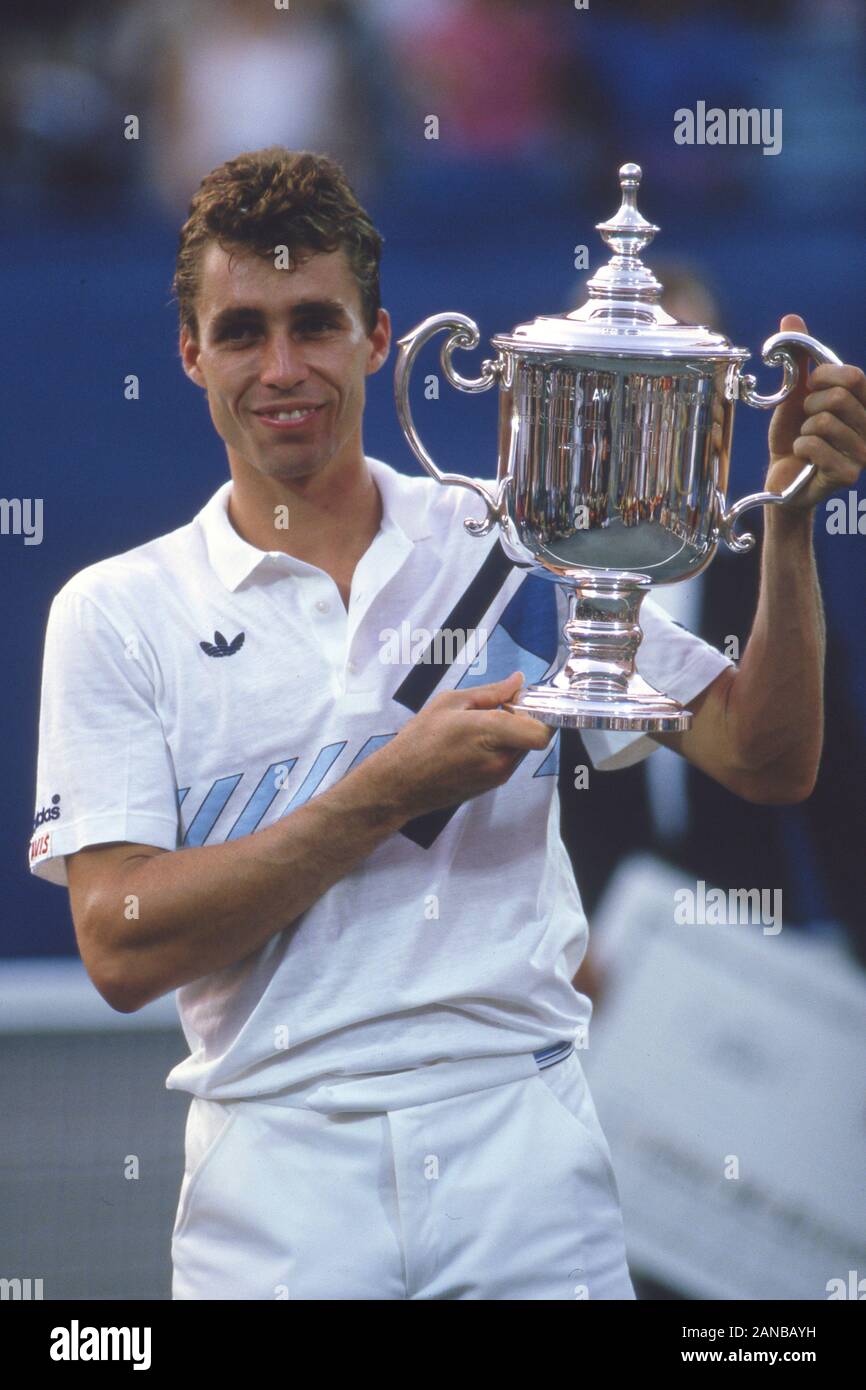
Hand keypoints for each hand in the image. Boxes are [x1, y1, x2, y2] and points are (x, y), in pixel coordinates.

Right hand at [371, 670, 553, 819]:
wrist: (400, 783)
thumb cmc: (418, 741)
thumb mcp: (450, 703)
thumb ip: (490, 692)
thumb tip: (517, 681)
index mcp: (490, 733)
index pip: (541, 730)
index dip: (540, 712)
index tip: (521, 701)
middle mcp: (500, 759)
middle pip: (536, 736)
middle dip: (525, 719)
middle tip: (501, 708)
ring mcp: (499, 776)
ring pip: (524, 748)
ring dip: (514, 734)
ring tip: (482, 726)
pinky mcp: (493, 785)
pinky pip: (511, 760)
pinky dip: (503, 747)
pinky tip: (476, 742)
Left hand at [765, 313, 865, 511]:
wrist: (782, 477)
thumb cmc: (793, 434)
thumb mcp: (795, 393)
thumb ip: (798, 357)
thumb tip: (791, 318)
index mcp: (864, 404)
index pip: (854, 376)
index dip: (823, 377)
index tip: (810, 386)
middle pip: (837, 398)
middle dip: (809, 407)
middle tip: (807, 421)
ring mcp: (863, 453)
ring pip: (823, 422)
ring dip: (804, 430)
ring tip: (807, 441)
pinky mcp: (849, 475)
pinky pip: (814, 446)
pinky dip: (799, 447)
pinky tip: (805, 458)